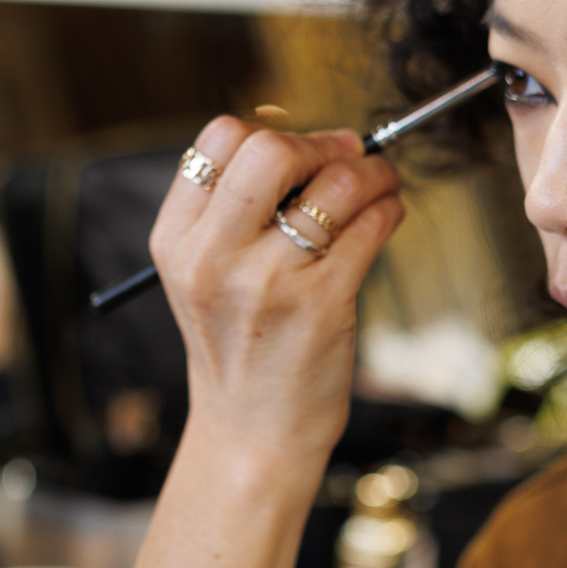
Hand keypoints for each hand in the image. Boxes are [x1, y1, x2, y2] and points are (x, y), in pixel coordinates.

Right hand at [129, 120, 404, 567]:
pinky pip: (371, 226)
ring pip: (335, 183)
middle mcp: (213, 257)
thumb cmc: (240, 348)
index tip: (301, 152)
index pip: (218, 141)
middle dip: (322, 143)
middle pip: (271, 148)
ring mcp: (268, 281)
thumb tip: (312, 140)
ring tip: (380, 184)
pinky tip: (388, 215)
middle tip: (348, 158)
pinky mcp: (322, 304)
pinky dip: (390, 208)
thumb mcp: (205, 276)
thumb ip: (234, 212)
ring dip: (372, 172)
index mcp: (176, 241)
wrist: (252, 436)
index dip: (269, 132)